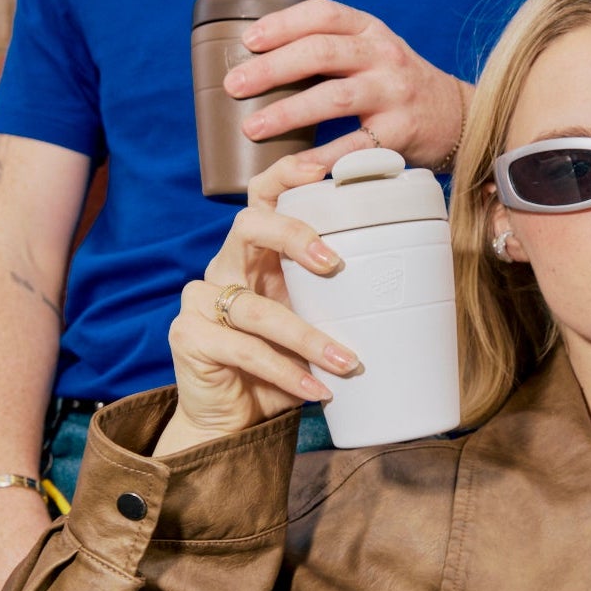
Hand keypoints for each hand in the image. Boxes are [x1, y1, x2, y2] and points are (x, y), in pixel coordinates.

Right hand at [157, 153, 361, 456]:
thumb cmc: (280, 364)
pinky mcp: (189, 337)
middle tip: (335, 263)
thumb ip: (335, 299)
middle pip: (248, 226)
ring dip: (306, 336)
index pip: (263, 197)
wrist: (234, 419)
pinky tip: (315, 388)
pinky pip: (243, 349)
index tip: (324, 170)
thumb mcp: (311, 322)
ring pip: (255, 307)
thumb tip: (401, 285)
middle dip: (293, 234)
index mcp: (255, 253)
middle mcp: (224, 267)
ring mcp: (200, 301)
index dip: (287, 174)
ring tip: (346, 361)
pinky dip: (285, 372)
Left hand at [221, 0, 466, 169]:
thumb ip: (329, 50)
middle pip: (322, 52)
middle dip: (273, 68)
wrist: (457, 118)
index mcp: (370, 30)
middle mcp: (384, 55)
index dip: (283, 24)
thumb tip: (257, 61)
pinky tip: (295, 167)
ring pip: (335, 97)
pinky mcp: (401, 132)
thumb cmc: (396, 86)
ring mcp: (394, 93)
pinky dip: (323, 157)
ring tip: (253, 127)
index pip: (324, 14)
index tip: (249, 41)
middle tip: (235, 85)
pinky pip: (356, 145)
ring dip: (289, 112)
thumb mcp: (372, 53)